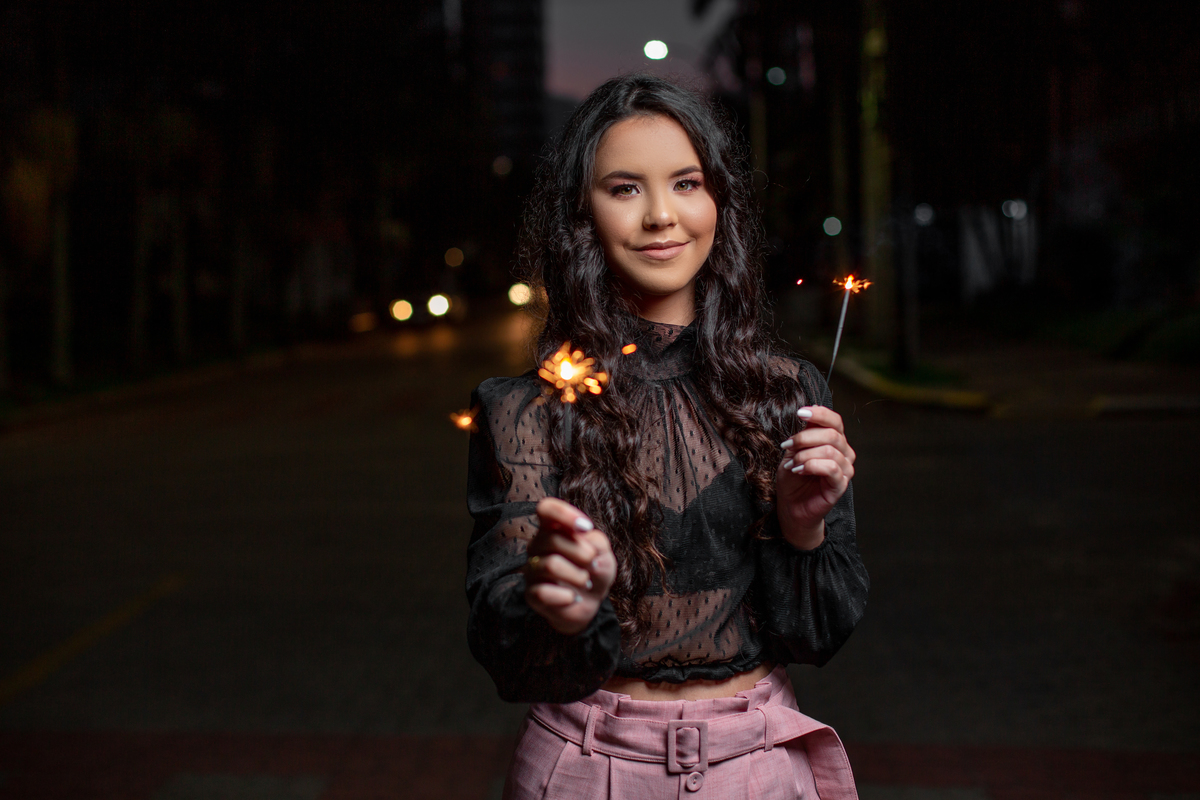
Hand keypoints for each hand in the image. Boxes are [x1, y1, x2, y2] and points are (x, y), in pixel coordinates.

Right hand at [524, 497, 616, 634]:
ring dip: (577, 575)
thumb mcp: (603, 551)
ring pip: (550, 565)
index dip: (564, 514)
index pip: (546, 509)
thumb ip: (595, 540)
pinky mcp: (531, 594)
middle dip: (582, 553)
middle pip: (551, 539)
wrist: (592, 601)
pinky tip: (574, 598)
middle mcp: (538, 545)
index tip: (586, 527)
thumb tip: (582, 540)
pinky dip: (566, 596)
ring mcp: (532, 569)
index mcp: (553, 528)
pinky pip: (542, 592)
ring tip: (587, 582)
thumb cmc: (595, 569)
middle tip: (594, 563)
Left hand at [776, 406, 854, 548]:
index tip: (800, 413)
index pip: (835, 420)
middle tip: (787, 446)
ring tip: (792, 464)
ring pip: (830, 450)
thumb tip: (808, 409)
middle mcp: (844, 452)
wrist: (792, 505)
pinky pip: (831, 468)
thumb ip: (804, 433)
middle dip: (804, 438)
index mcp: (835, 441)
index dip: (819, 414)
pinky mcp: (841, 484)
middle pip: (831, 434)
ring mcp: (845, 469)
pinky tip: (799, 470)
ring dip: (804, 455)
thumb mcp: (794, 450)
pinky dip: (811, 466)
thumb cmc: (794, 477)